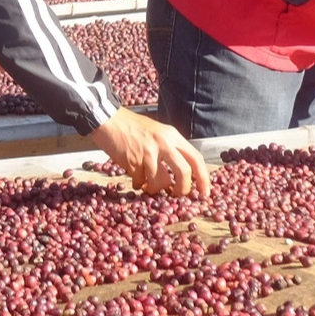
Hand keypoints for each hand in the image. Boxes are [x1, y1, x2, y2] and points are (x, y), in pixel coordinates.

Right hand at [90, 109, 211, 198]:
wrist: (109, 120)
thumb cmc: (133, 127)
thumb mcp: (158, 132)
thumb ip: (170, 149)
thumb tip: (181, 174)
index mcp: (173, 136)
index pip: (196, 158)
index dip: (203, 178)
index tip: (205, 193)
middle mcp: (164, 144)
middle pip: (184, 173)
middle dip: (182, 190)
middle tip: (176, 195)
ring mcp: (148, 153)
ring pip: (161, 182)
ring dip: (155, 189)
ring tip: (148, 185)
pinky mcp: (133, 162)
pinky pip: (141, 182)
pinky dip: (138, 185)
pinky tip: (135, 178)